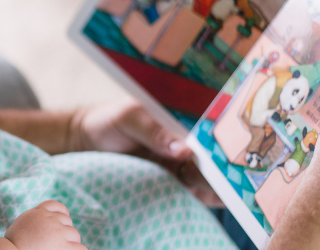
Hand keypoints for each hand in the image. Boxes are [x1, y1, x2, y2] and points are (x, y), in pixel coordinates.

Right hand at [4, 201, 86, 249]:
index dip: (61, 215)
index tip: (60, 224)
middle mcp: (50, 219)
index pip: (57, 206)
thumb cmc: (12, 244)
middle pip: (67, 221)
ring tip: (59, 249)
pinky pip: (80, 248)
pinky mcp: (63, 246)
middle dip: (64, 231)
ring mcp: (58, 232)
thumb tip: (45, 224)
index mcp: (38, 212)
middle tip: (55, 243)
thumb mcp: (23, 224)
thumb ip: (35, 220)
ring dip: (70, 242)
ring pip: (74, 234)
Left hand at [70, 99, 222, 206]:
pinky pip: (186, 191)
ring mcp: (174, 165)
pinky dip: (198, 198)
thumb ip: (153, 131)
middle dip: (223, 173)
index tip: (232, 162)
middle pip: (208, 161)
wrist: (86, 140)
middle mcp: (181, 145)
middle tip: (233, 185)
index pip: (206, 138)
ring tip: (229, 197)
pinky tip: (211, 202)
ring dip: (214, 188)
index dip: (221, 149)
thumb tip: (183, 149)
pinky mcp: (164, 182)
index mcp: (178, 125)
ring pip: (201, 179)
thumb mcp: (128, 117)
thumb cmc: (108, 121)